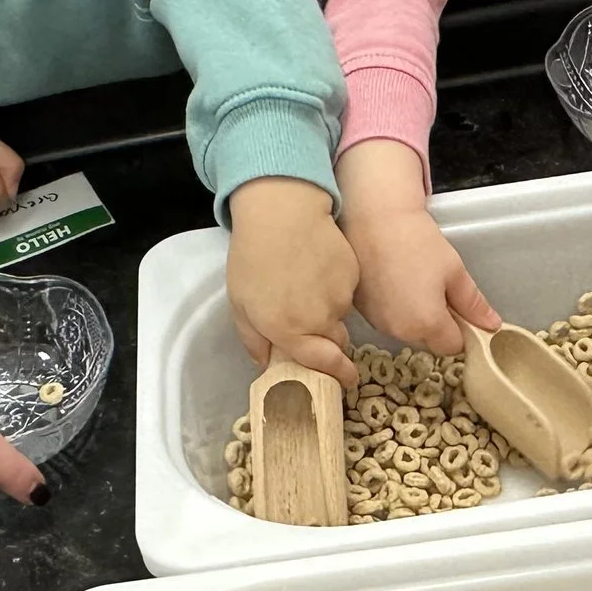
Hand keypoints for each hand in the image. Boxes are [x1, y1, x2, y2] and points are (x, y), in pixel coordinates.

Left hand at [224, 178, 358, 386]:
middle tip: (307, 320)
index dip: (338, 374)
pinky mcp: (352, 273)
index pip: (324, 364)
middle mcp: (320, 319)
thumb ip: (254, 340)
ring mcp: (340, 296)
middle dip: (327, 340)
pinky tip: (316, 265)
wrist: (282, 210)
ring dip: (326, 308)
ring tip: (304, 281)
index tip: (347, 380)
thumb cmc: (252, 257)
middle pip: (335, 342)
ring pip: (339, 313)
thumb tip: (268, 363)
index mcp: (290, 330)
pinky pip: (346, 289)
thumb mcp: (239, 303)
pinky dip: (334, 285)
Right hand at [337, 138, 498, 353]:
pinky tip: (395, 281)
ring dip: (415, 316)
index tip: (460, 310)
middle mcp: (400, 332)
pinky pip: (387, 319)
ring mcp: (379, 322)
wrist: (374, 218)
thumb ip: (473, 305)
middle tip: (438, 288)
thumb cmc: (418, 242)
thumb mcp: (454, 271)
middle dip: (437, 324)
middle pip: (429, 340)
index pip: (452, 346)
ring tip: (414, 281)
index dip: (461, 330)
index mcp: (427, 324)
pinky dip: (395, 308)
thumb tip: (492, 325)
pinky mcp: (363, 311)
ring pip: (407, 331)